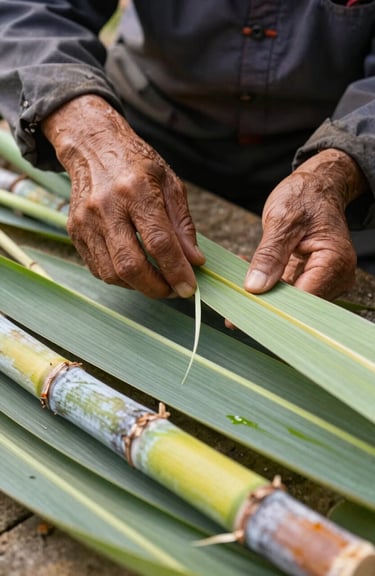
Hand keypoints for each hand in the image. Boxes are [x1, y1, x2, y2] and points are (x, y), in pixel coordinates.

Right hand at [42, 95, 204, 298]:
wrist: (94, 147)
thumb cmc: (138, 165)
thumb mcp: (171, 184)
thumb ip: (183, 225)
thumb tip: (194, 261)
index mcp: (136, 190)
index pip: (159, 242)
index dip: (176, 271)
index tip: (189, 287)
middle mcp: (107, 207)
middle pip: (131, 265)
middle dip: (156, 287)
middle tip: (174, 290)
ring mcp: (86, 221)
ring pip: (112, 273)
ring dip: (139, 286)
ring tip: (157, 281)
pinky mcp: (75, 232)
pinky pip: (98, 268)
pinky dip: (120, 278)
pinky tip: (135, 271)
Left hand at [244, 149, 366, 299]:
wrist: (317, 186)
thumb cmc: (305, 196)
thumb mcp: (282, 220)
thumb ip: (270, 254)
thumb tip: (255, 287)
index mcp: (334, 261)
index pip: (303, 298)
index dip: (274, 308)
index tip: (244, 311)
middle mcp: (335, 275)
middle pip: (298, 305)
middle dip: (266, 306)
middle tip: (232, 313)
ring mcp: (325, 279)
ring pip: (291, 301)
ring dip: (264, 297)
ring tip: (236, 291)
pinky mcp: (312, 278)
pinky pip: (289, 290)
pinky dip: (268, 285)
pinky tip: (247, 277)